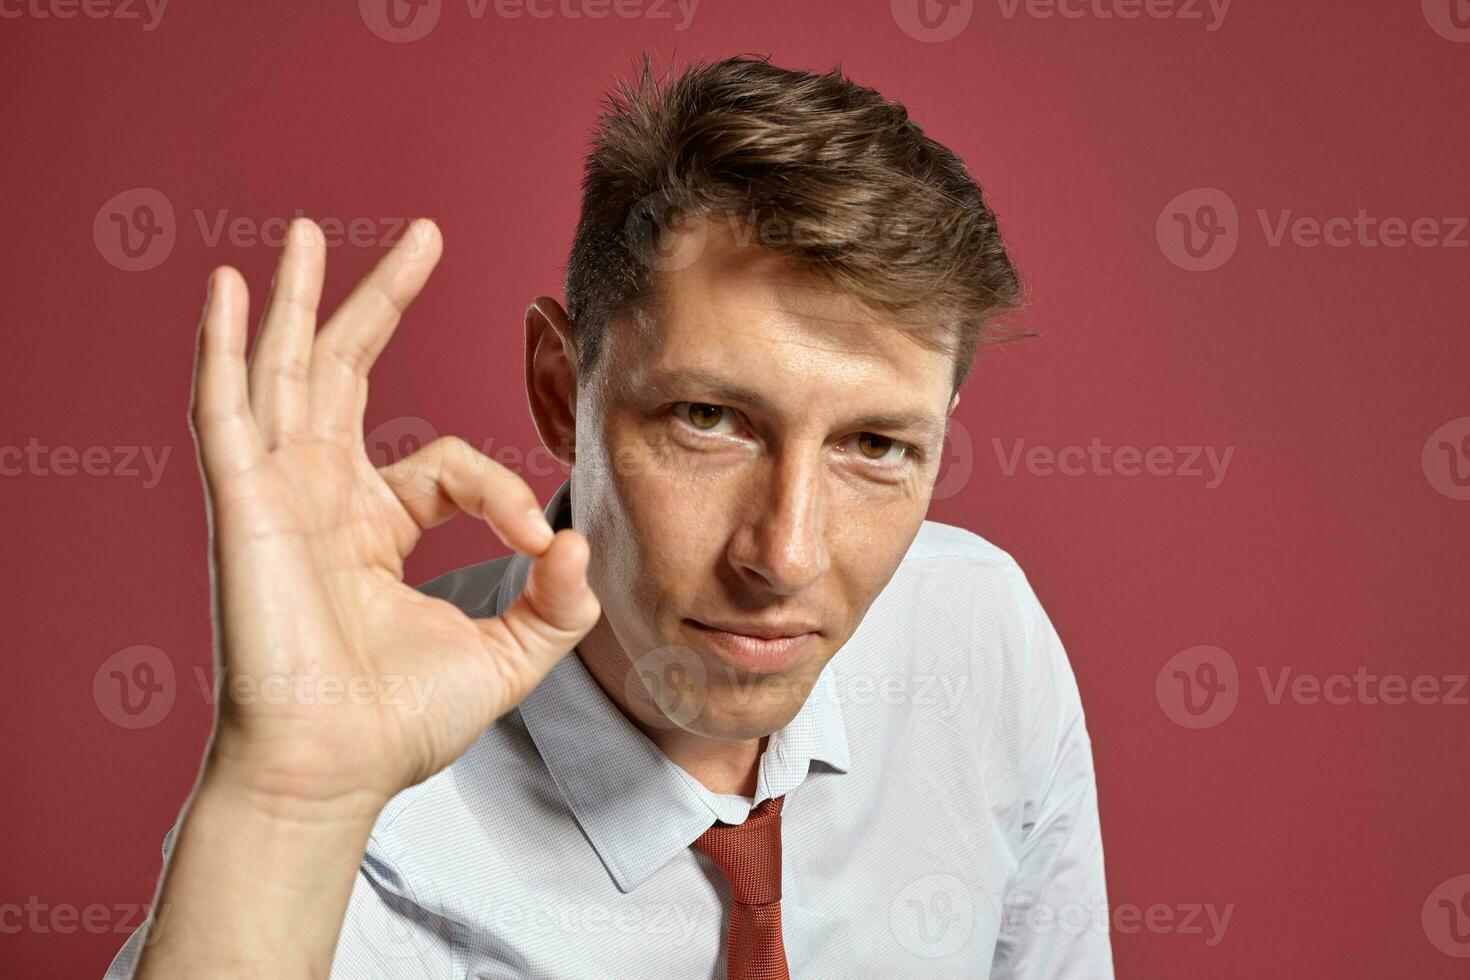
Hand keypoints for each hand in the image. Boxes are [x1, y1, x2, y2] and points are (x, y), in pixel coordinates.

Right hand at [189, 217, 599, 814]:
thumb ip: (555, 601)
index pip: (445, 463)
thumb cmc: (400, 721)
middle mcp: (322, 497)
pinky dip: (221, 347)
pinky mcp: (243, 505)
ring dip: (295, 299)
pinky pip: (226, 410)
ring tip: (304, 231)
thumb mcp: (506, 653)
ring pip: (282, 371)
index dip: (500, 492)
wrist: (333, 771)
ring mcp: (278, 494)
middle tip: (422, 232)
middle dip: (380, 299)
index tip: (540, 544)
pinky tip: (225, 289)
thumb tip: (582, 540)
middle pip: (347, 371)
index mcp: (375, 525)